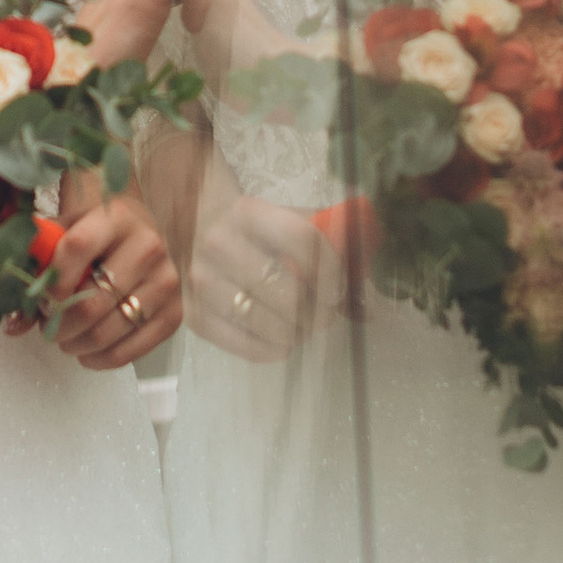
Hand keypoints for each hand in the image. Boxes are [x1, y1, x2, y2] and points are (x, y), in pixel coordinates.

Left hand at [42, 192, 181, 369]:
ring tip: (65, 340)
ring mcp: (166, 280)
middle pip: (93, 301)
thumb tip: (12, 325)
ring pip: (110, 330)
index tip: (39, 300)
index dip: (51, 282)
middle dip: (60, 324)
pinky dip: (104, 360)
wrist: (134, 229)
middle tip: (48, 328)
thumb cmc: (92, 232)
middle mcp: (148, 245)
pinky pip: (134, 350)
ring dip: (78, 345)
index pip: (77, 248)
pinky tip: (87, 353)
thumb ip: (34, 268)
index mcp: (115, 217)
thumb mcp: (62, 233)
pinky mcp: (175, 311)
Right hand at [186, 199, 335, 362]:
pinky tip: (283, 341)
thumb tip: (369, 301)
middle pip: (288, 293)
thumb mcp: (287, 220)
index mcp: (249, 212)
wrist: (194, 228)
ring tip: (305, 326)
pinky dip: (275, 350)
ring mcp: (201, 282)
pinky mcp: (193, 316)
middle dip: (320, 312)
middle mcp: (219, 244)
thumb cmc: (256, 230)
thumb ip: (331, 246)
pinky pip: (247, 347)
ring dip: (299, 333)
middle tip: (327, 314)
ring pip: (269, 324)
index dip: (332, 271)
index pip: (304, 241)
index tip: (341, 287)